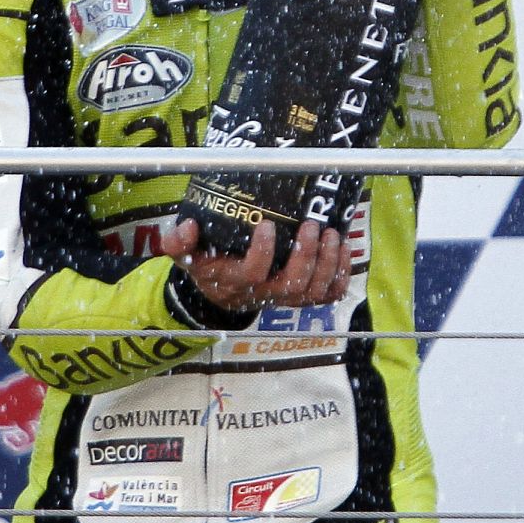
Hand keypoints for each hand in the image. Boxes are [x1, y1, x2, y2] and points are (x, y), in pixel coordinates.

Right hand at [163, 218, 350, 312]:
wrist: (224, 294)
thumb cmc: (210, 267)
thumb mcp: (188, 256)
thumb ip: (179, 242)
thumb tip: (186, 227)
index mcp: (238, 282)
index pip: (253, 273)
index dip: (263, 252)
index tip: (268, 224)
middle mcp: (266, 294)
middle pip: (293, 284)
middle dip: (307, 255)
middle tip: (312, 225)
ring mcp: (287, 298)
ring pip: (314, 291)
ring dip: (329, 262)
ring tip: (332, 234)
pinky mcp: (303, 298)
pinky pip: (329, 294)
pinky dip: (341, 273)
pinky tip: (345, 248)